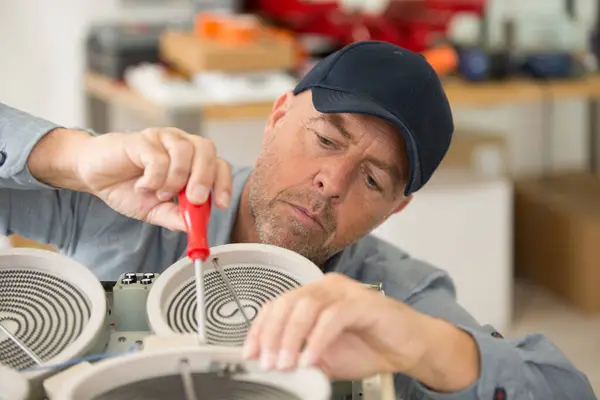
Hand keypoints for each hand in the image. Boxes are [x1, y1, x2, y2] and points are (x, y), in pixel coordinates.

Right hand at [75, 128, 230, 230]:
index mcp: (191, 161)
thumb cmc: (128, 187)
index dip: (224, 184)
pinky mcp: (142, 139)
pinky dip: (154, 178)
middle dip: (204, 179)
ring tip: (160, 193)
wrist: (94, 174)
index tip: (221, 205)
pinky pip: (158, 157)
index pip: (219, 165)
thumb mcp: (155, 210)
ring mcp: (162, 138)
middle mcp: (181, 145)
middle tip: (193, 200)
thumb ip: (175, 217)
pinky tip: (143, 186)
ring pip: (185, 151)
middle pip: (207, 151)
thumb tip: (195, 227)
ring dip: (175, 179)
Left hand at [242, 273, 479, 391]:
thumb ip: (301, 356)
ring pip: (306, 305)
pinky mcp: (363, 302)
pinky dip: (318, 339)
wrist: (409, 348)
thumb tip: (275, 366)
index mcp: (313, 295)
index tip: (250, 354)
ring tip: (287, 363)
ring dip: (291, 337)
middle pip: (287, 302)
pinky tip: (311, 359)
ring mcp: (345, 291)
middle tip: (269, 362)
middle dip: (272, 334)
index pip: (277, 305)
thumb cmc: (369, 346)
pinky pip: (333, 316)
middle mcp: (326, 287)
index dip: (260, 328)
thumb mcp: (325, 357)